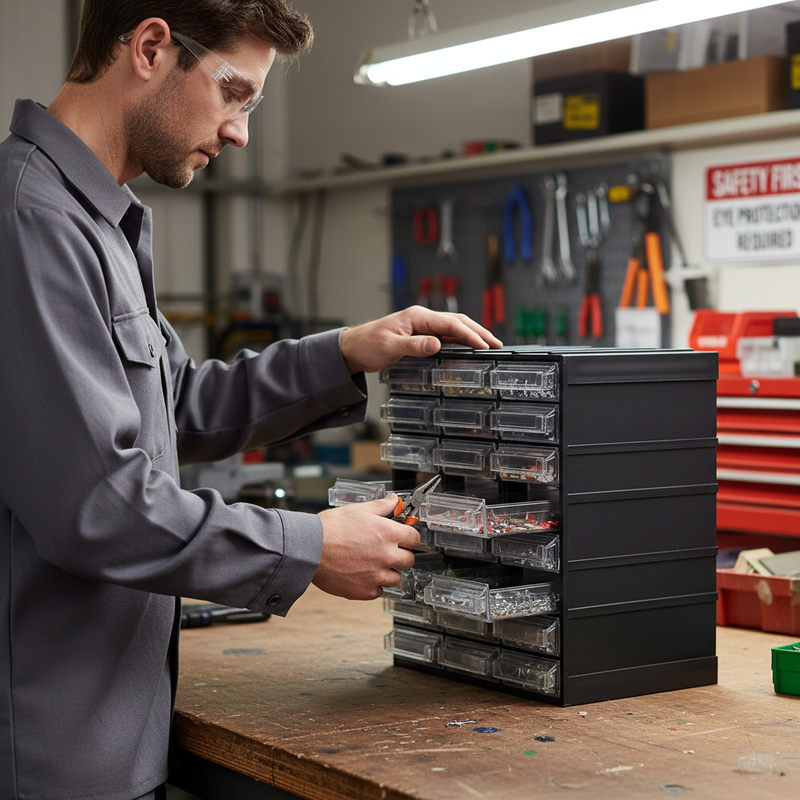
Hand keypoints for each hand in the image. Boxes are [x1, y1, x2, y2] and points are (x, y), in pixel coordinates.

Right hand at [313, 496, 419, 599]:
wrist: (310, 549)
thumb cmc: (331, 528)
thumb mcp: (359, 510)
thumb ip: (382, 506)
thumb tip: (395, 501)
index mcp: (388, 534)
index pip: (415, 538)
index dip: (409, 537)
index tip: (404, 538)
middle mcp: (386, 556)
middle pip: (409, 560)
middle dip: (401, 555)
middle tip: (387, 551)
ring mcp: (377, 576)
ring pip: (395, 578)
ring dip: (388, 571)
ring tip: (371, 563)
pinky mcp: (364, 591)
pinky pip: (378, 591)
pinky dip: (372, 585)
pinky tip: (362, 574)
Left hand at [340, 305, 502, 374]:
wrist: (354, 348)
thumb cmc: (369, 344)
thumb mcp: (391, 347)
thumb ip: (415, 346)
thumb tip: (437, 345)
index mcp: (418, 316)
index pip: (451, 324)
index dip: (470, 335)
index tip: (484, 346)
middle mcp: (423, 318)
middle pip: (458, 322)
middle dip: (479, 333)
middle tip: (497, 345)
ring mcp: (422, 326)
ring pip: (454, 328)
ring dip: (472, 336)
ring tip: (490, 346)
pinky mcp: (421, 335)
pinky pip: (446, 336)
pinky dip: (460, 341)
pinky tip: (469, 349)